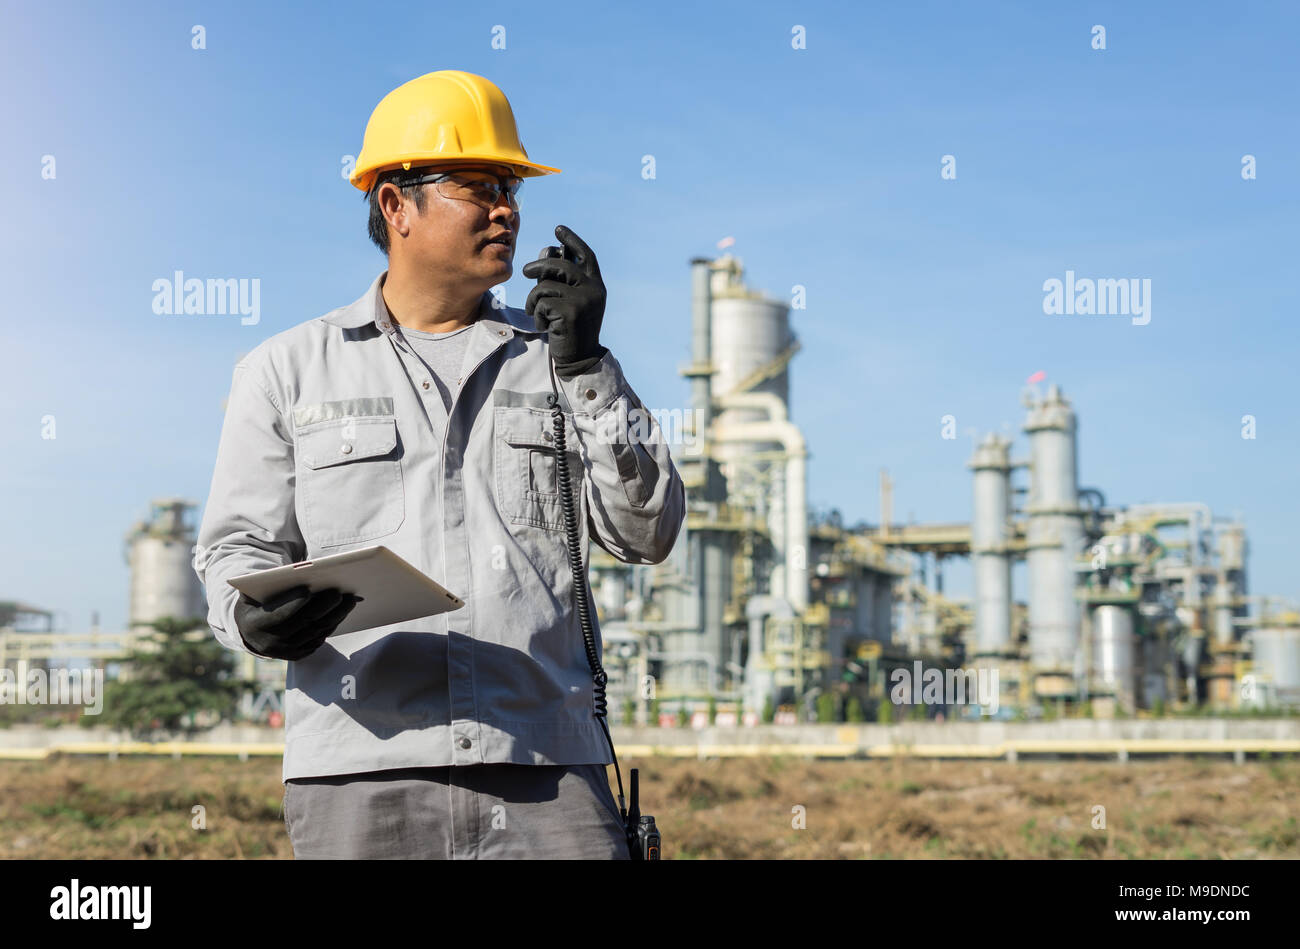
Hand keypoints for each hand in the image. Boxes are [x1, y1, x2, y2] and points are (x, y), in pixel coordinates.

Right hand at [233, 585, 361, 660]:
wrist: (249, 630)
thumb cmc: (255, 602)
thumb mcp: (252, 591)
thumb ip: (267, 583)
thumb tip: (297, 572)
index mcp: (256, 624)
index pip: (279, 614)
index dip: (294, 603)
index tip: (308, 589)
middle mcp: (270, 642)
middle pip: (304, 623)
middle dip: (323, 607)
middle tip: (338, 592)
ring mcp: (284, 651)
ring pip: (315, 632)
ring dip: (335, 616)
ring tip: (349, 600)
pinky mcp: (296, 655)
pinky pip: (318, 640)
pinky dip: (332, 625)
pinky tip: (342, 612)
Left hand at [521, 225, 607, 377]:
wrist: (580, 358)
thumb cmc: (571, 329)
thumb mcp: (571, 301)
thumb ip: (562, 279)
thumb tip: (549, 250)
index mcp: (597, 284)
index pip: (585, 255)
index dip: (572, 240)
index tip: (558, 229)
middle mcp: (594, 289)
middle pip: (560, 265)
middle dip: (539, 266)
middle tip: (525, 271)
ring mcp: (583, 300)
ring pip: (545, 286)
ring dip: (534, 300)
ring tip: (537, 313)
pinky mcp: (570, 312)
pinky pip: (542, 303)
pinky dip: (538, 315)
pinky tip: (546, 326)